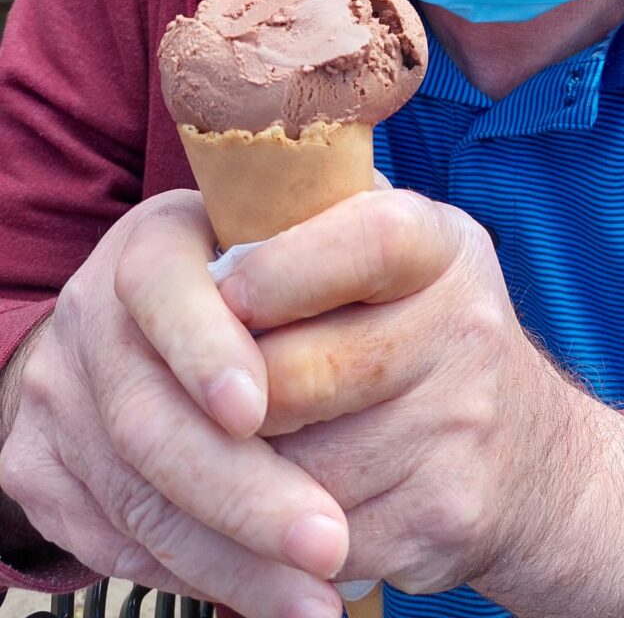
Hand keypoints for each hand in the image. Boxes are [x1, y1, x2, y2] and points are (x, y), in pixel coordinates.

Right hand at [0, 191, 348, 617]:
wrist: (152, 326)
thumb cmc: (268, 270)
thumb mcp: (295, 228)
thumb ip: (334, 226)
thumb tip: (400, 237)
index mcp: (154, 238)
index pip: (161, 282)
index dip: (203, 346)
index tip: (257, 406)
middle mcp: (91, 312)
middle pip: (147, 417)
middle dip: (243, 490)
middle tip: (329, 539)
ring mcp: (57, 395)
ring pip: (138, 498)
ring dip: (235, 559)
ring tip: (319, 595)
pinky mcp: (40, 471)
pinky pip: (119, 543)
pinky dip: (204, 578)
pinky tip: (273, 599)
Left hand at [217, 189, 623, 617]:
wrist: (531, 454)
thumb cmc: (418, 333)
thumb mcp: (390, 258)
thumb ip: (311, 233)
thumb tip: (200, 268)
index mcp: (444, 246)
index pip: (368, 242)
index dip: (279, 272)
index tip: (223, 297)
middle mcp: (468, 328)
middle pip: (303, 372)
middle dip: (234, 393)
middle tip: (207, 392)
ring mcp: (461, 426)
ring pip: (297, 465)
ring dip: (247, 468)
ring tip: (246, 444)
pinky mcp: (443, 515)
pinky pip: (317, 534)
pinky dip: (281, 530)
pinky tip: (288, 501)